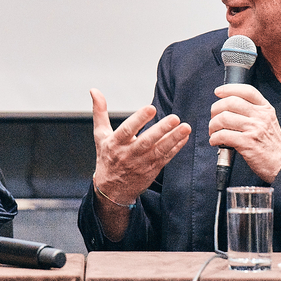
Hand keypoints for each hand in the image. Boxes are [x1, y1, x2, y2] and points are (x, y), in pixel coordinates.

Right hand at [91, 88, 190, 205]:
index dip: (139, 119)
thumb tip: (94, 90)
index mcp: (115, 143)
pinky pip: (166, 158)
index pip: (127, 130)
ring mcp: (141, 164)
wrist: (111, 190)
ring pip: (159, 151)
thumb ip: (100, 112)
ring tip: (185, 128)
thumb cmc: (107, 157)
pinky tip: (184, 138)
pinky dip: (176, 148)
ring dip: (173, 139)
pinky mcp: (152, 170)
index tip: (151, 108)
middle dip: (161, 130)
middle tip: (175, 118)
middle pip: (146, 141)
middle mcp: (128, 154)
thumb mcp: (100, 135)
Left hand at [209, 84, 280, 183]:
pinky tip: (215, 141)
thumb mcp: (268, 121)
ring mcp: (254, 129)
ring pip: (224, 118)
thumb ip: (254, 111)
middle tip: (213, 118)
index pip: (247, 90)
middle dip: (216, 109)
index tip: (218, 92)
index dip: (229, 88)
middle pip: (231, 102)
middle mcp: (260, 116)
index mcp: (265, 108)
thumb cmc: (271, 144)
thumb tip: (229, 104)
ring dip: (213, 125)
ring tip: (213, 132)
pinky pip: (223, 135)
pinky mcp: (247, 143)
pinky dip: (214, 138)